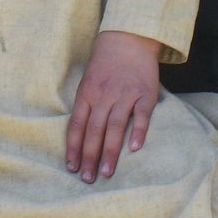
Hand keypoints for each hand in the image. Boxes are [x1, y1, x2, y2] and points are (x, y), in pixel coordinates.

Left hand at [66, 31, 161, 183]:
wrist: (128, 38)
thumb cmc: (104, 64)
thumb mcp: (87, 81)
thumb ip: (85, 106)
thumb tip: (78, 138)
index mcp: (87, 93)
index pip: (76, 125)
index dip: (73, 148)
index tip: (71, 168)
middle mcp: (104, 95)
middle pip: (94, 131)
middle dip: (89, 157)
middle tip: (87, 179)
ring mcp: (125, 94)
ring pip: (115, 127)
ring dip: (110, 152)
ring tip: (106, 173)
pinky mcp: (145, 93)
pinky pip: (141, 116)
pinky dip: (137, 132)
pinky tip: (134, 149)